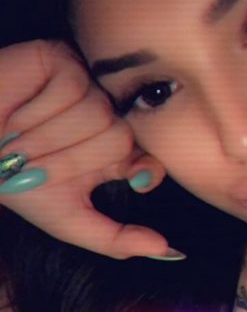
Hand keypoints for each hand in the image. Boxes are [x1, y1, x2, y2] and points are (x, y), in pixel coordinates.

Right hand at [0, 40, 180, 259]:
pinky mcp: (67, 60)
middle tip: (28, 163)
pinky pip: (71, 88)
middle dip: (67, 161)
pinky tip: (18, 111)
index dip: (145, 169)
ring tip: (16, 139)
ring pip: (95, 113)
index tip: (134, 181)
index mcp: (113, 152)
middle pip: (119, 138)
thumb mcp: (66, 216)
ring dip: (46, 138)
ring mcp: (90, 87)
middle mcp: (108, 118)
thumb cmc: (15, 181)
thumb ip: (113, 236)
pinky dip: (36, 110)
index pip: (150, 158)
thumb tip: (166, 250)